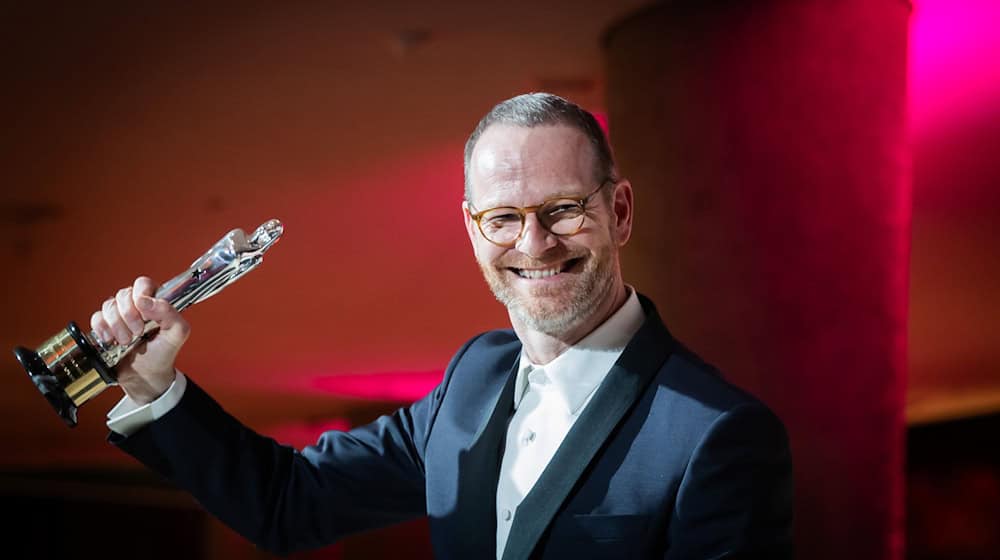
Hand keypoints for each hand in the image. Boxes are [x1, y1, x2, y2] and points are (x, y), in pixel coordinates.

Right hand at [90, 276, 190, 404]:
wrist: (146, 376)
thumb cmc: (163, 353)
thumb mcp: (177, 333)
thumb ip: (170, 313)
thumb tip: (144, 301)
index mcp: (155, 301)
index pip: (143, 284)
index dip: (141, 296)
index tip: (145, 315)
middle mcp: (136, 305)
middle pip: (123, 294)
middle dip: (129, 316)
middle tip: (138, 333)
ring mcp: (119, 315)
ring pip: (109, 305)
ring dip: (117, 326)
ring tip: (127, 341)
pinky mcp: (104, 326)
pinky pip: (96, 318)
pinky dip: (103, 329)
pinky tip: (112, 341)